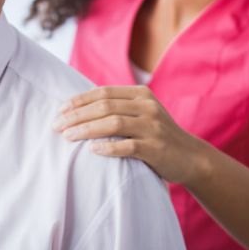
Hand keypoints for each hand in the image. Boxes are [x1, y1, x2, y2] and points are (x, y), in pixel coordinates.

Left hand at [53, 85, 209, 185]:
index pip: (103, 92)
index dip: (79, 100)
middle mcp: (147, 107)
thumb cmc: (157, 135)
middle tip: (57, 125)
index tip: (60, 110)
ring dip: (86, 130)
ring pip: (113, 123)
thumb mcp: (142, 113)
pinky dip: (108, 147)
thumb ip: (119, 106)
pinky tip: (92, 150)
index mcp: (141, 94)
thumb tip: (79, 106)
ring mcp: (153, 127)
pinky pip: (128, 146)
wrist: (191, 157)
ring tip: (68, 136)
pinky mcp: (156, 148)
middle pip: (104, 106)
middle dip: (77, 115)